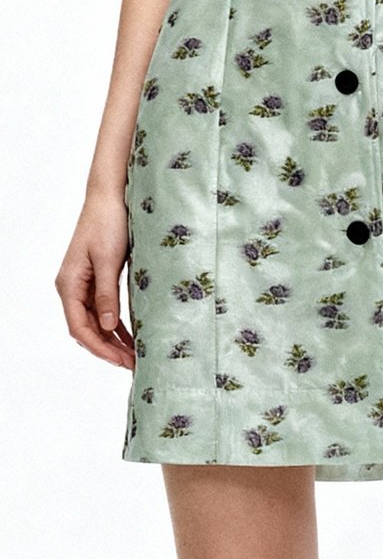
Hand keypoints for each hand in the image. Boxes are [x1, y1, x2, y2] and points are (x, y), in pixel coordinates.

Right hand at [54, 191, 135, 369]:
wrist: (110, 195)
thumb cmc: (108, 222)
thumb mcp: (109, 260)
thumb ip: (107, 294)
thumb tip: (109, 328)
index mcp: (69, 284)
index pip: (80, 327)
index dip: (100, 347)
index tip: (121, 361)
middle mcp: (73, 287)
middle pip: (88, 328)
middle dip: (109, 348)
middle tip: (134, 363)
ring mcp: (84, 283)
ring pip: (97, 321)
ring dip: (114, 339)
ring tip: (135, 355)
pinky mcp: (98, 277)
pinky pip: (105, 308)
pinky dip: (117, 323)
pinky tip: (132, 335)